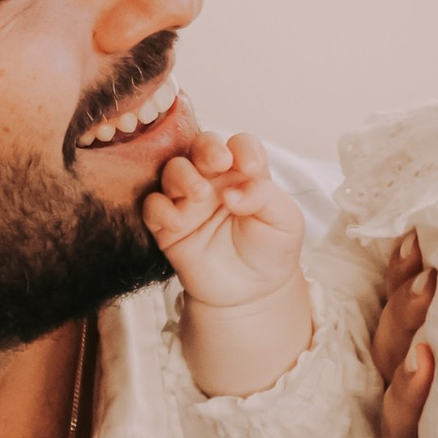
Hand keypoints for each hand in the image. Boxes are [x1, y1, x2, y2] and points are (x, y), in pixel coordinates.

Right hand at [146, 128, 304, 306]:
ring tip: (200, 194)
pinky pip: (153, 206)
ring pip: (173, 170)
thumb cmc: (270, 251)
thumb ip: (265, 198)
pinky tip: (178, 222)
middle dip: (207, 148)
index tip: (250, 167)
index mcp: (244, 174)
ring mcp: (189, 201)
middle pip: (201, 146)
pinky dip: (160, 209)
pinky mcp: (169, 226)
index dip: (243, 148)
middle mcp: (214, 181)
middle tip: (219, 162)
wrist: (251, 292)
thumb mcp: (285, 222)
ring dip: (183, 175)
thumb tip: (233, 193)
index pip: (240, 145)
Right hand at [372, 234, 436, 437]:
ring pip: (402, 430)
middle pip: (395, 366)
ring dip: (409, 391)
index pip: (405, 324)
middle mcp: (426, 420)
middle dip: (406, 318)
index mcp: (435, 380)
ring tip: (426, 357)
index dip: (402, 283)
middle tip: (433, 280)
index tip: (420, 241)